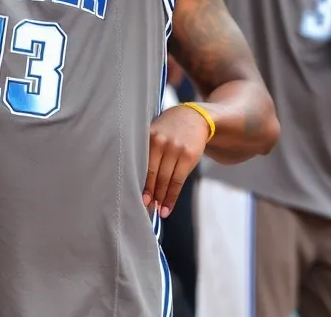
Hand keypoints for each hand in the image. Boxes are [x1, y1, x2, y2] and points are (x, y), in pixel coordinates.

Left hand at [143, 104, 210, 218]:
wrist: (194, 117)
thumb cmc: (170, 127)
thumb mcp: (156, 131)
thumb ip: (148, 150)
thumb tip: (137, 178)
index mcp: (149, 136)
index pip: (142, 164)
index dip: (140, 183)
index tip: (136, 198)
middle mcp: (161, 142)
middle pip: (153, 174)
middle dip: (150, 193)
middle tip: (146, 208)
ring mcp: (176, 149)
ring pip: (166, 180)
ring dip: (161, 198)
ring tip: (158, 211)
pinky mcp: (189, 156)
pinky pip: (179, 181)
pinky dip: (172, 196)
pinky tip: (168, 207)